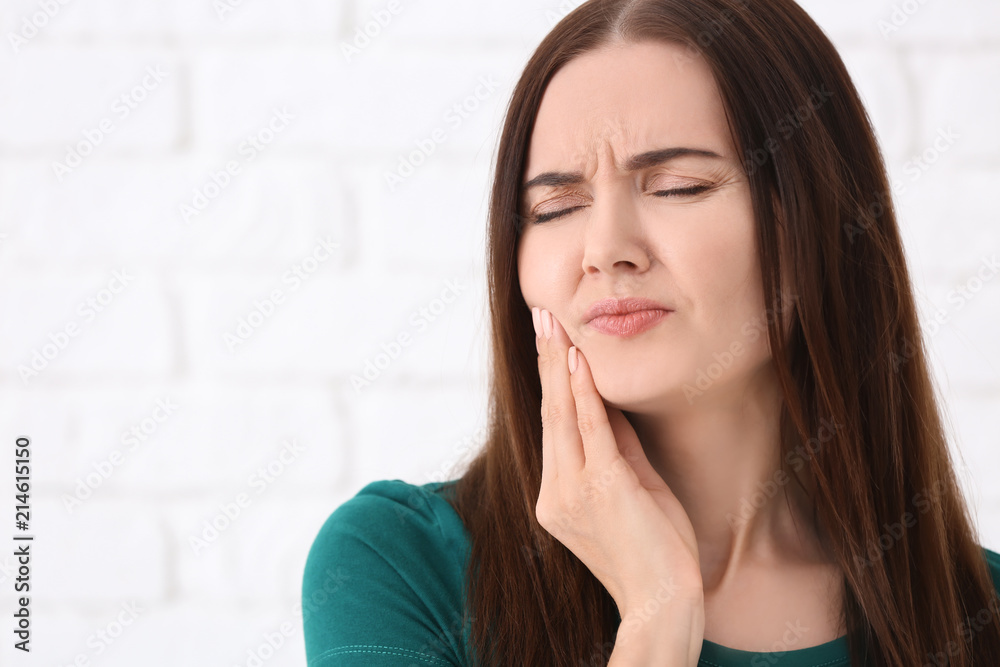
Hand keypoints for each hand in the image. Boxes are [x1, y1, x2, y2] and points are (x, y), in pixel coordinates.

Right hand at [532, 306, 703, 617]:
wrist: (663, 603)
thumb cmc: (656, 552)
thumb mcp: (634, 490)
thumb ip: (618, 449)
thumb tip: (608, 403)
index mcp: (556, 498)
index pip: (553, 428)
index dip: (550, 382)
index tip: (548, 344)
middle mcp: (555, 493)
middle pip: (549, 414)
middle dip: (546, 362)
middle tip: (542, 316)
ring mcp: (572, 491)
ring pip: (562, 415)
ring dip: (559, 365)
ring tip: (553, 325)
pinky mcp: (601, 488)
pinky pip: (590, 430)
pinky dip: (584, 392)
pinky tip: (579, 361)